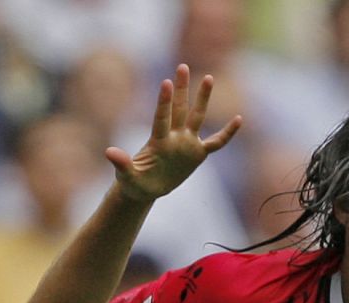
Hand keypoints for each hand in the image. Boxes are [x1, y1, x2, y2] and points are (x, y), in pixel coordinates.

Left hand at [107, 64, 241, 204]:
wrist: (145, 189)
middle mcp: (174, 138)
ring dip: (203, 99)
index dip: (164, 102)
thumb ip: (121, 164)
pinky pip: (216, 142)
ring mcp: (187, 144)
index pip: (162, 118)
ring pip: (197, 117)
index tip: (166, 82)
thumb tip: (109, 152)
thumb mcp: (127, 176)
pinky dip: (227, 134)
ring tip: (208, 77)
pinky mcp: (197, 154)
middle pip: (179, 109)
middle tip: (182, 66)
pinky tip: (239, 119)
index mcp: (158, 142)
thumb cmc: (134, 182)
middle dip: (182, 89)